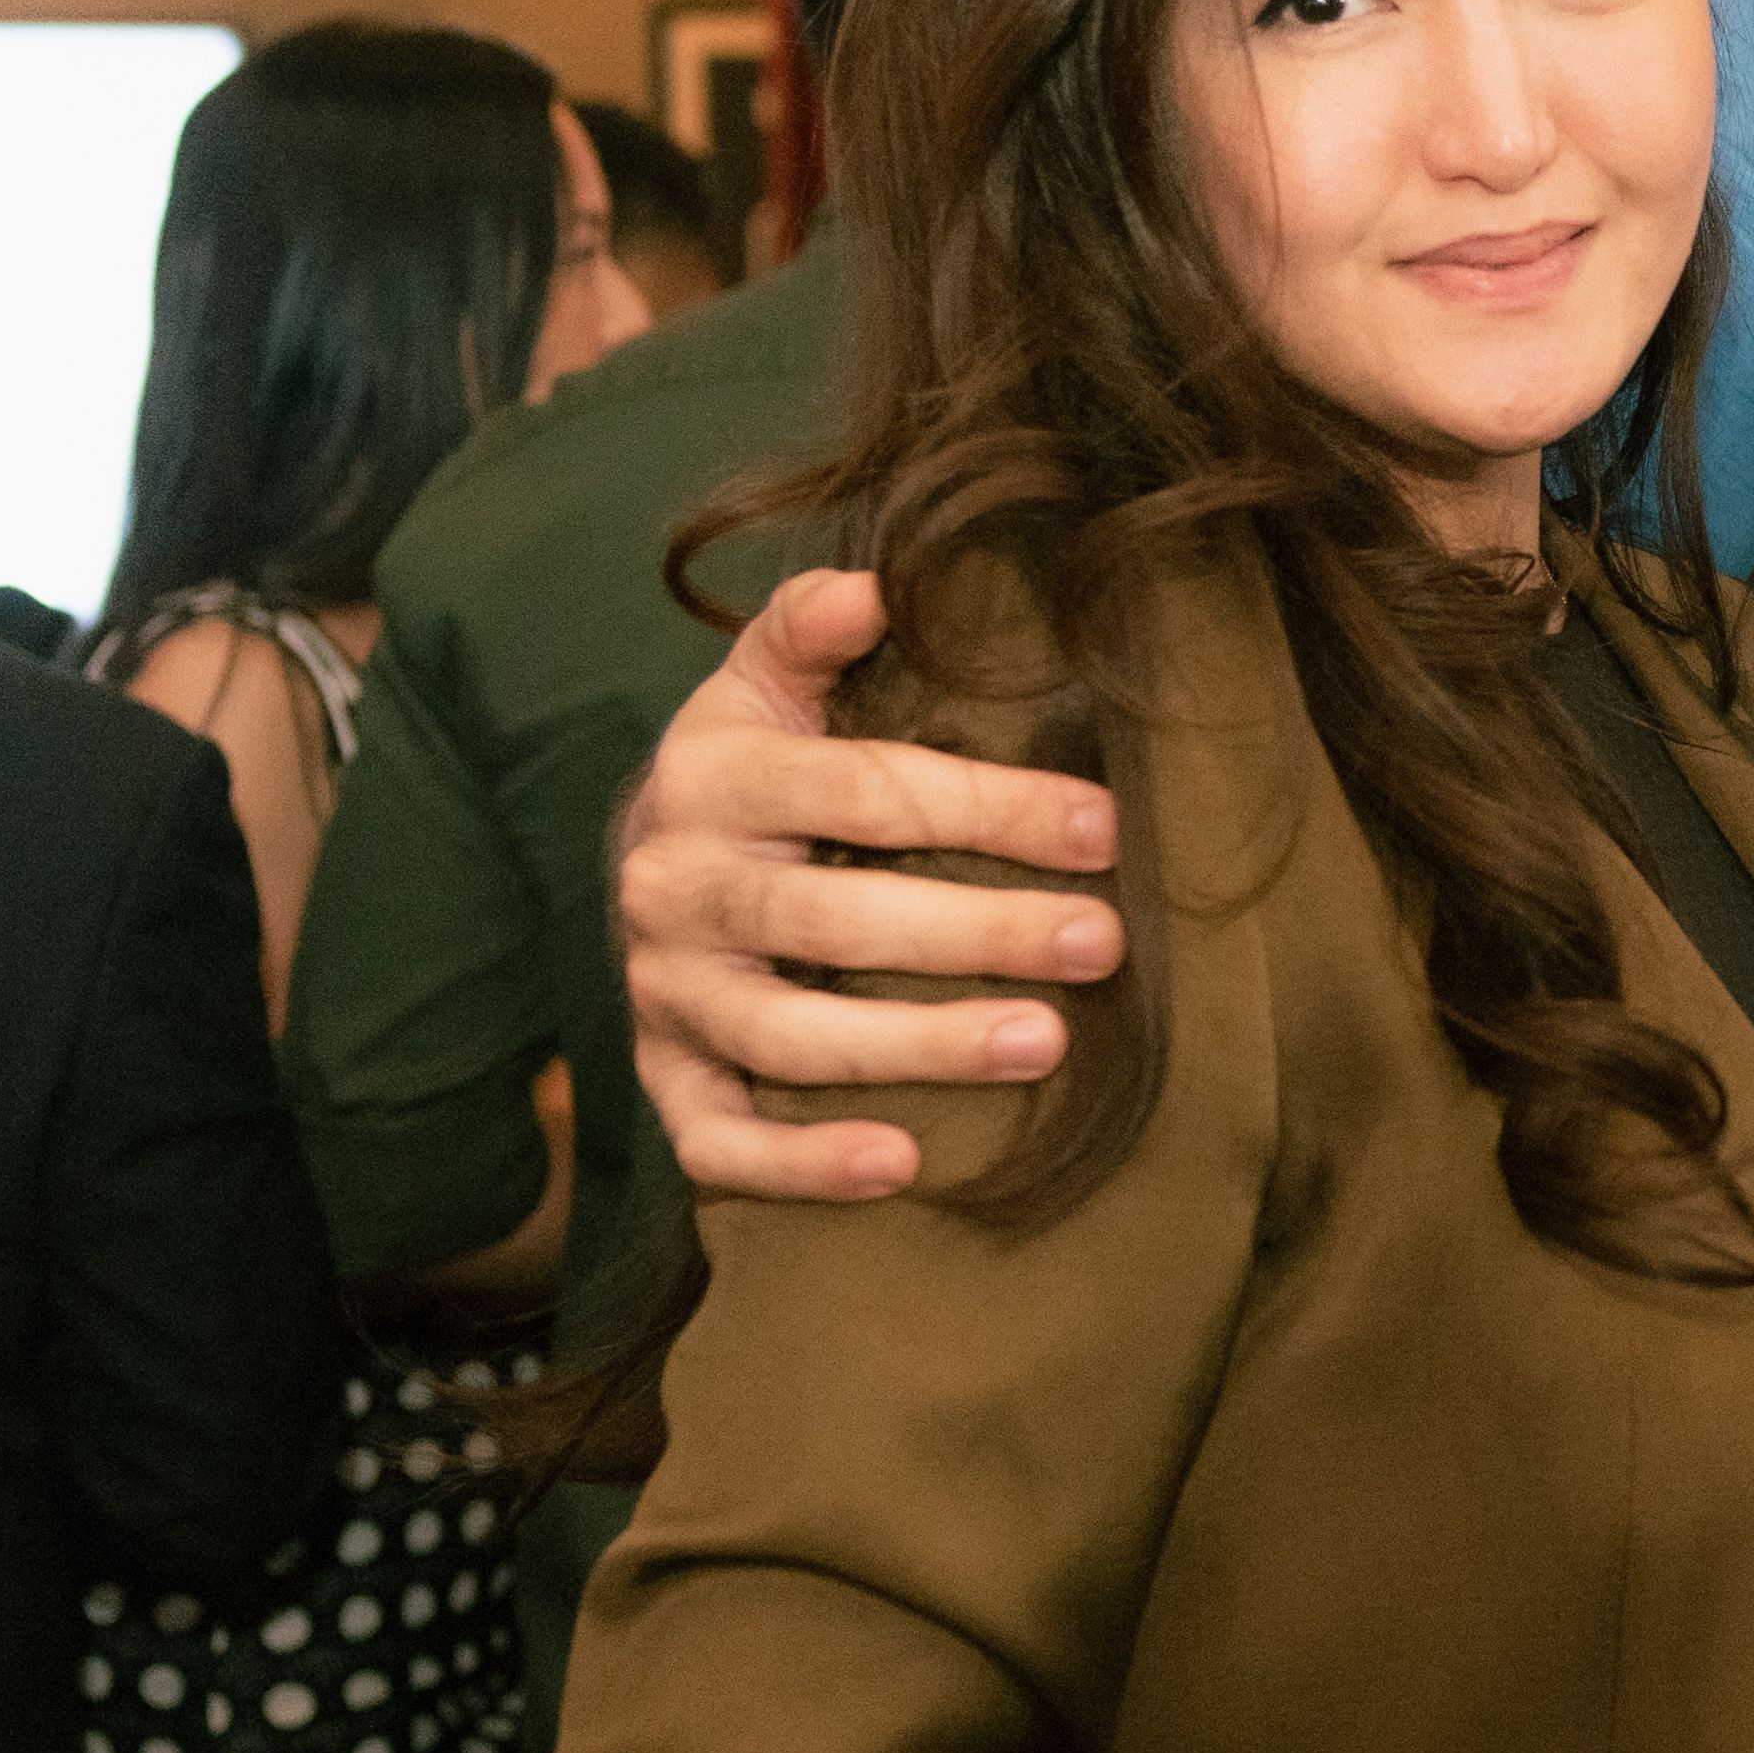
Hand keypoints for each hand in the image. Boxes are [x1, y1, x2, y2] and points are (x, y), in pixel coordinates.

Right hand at [613, 569, 1125, 1203]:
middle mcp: (675, 889)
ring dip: (919, 1047)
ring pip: (787, 1036)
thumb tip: (874, 585)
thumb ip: (807, 630)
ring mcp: (666, 993)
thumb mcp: (763, 685)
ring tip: (1046, 1044)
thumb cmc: (752, 771)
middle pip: (832, 920)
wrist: (646, 866)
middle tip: (1103, 944)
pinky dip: (801, 1162)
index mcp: (712, 779)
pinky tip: (902, 1167)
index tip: (1107, 829)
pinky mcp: (665, 1078)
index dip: (992, 808)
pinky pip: (718, 1139)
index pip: (866, 793)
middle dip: (978, 932)